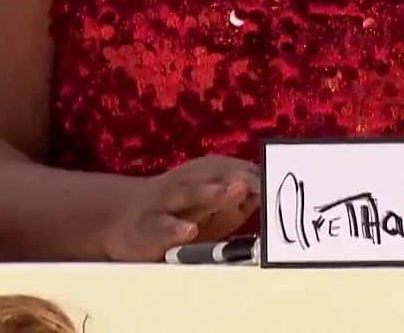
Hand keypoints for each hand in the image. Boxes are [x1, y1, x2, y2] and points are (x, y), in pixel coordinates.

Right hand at [103, 155, 259, 260]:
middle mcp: (190, 181)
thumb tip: (273, 194)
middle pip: (217, 177)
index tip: (280, 183)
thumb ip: (242, 200)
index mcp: (209, 174)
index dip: (258, 178)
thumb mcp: (215, 205)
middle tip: (259, 181)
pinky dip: (175, 228)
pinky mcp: (147, 225)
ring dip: (212, 192)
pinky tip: (189, 231)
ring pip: (191, 194)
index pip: (239, 172)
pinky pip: (162, 226)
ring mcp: (167, 201)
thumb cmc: (182, 212)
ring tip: (234, 191)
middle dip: (239, 178)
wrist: (123, 218)